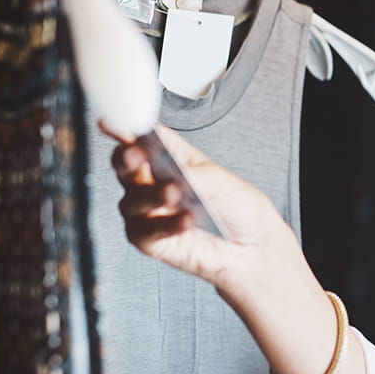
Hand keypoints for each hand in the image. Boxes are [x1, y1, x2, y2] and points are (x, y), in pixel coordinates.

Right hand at [106, 123, 296, 294]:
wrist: (253, 247)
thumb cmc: (239, 208)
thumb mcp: (221, 180)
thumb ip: (191, 172)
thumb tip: (169, 171)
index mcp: (173, 159)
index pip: (146, 140)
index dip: (130, 131)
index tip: (121, 126)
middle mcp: (155, 183)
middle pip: (127, 166)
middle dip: (127, 158)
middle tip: (136, 156)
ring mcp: (150, 212)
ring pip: (132, 200)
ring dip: (153, 195)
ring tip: (175, 193)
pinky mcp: (150, 241)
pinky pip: (146, 231)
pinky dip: (165, 224)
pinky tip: (185, 220)